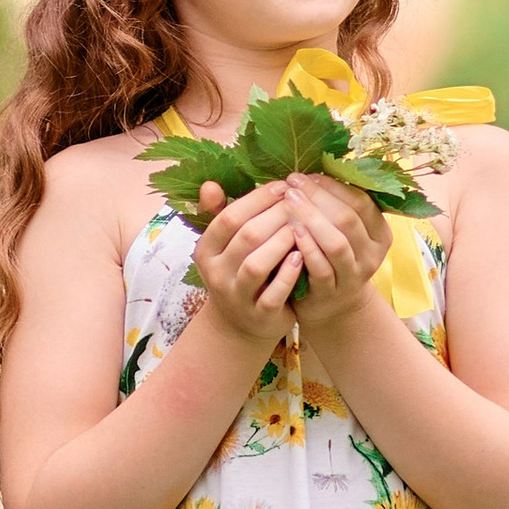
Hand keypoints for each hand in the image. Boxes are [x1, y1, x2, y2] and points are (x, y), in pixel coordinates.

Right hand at [190, 178, 305, 344]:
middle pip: (246, 236)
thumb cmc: (238, 272)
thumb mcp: (225, 246)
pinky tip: (302, 257)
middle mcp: (216, 274)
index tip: (283, 186)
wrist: (240, 325)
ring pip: (257, 265)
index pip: (230, 216)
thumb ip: (221, 213)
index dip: (258, 198)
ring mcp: (237, 297)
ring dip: (282, 242)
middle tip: (300, 202)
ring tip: (301, 227)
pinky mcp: (259, 316)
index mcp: (206, 250)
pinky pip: (274, 293)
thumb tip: (210, 183)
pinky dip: (288, 274)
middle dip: (277, 215)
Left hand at [280, 171, 391, 334]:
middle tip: (293, 182)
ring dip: (311, 218)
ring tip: (289, 200)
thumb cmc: (332, 258)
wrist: (330, 306)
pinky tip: (290, 230)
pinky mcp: (332, 293)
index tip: (307, 173)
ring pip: (336, 243)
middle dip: (318, 197)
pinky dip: (305, 246)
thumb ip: (336, 205)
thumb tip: (311, 167)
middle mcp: (372, 255)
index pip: (361, 201)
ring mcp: (353, 276)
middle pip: (348, 219)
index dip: (333, 185)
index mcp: (380, 233)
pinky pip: (320, 267)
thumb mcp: (343, 232)